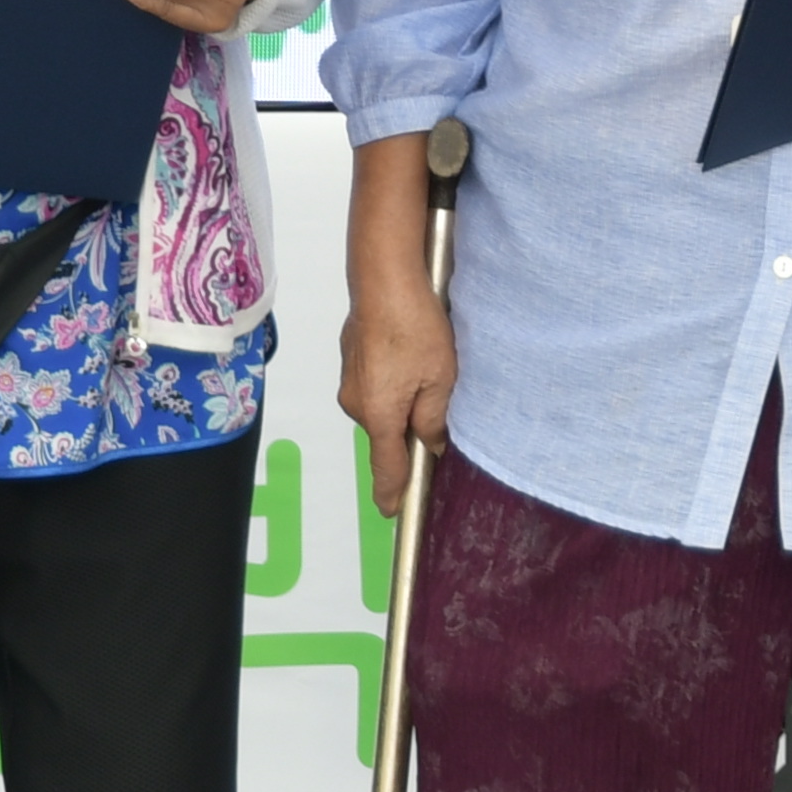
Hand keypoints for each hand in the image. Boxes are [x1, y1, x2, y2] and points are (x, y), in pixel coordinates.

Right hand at [339, 130, 457, 510]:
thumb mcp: (441, 378)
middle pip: (387, 434)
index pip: (387, 467)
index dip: (393, 492)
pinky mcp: (352, 359)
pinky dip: (394, 383)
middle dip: (409, 435)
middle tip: (438, 425)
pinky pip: (376, 385)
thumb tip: (430, 443)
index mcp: (380, 415)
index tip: (392, 512)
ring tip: (429, 377)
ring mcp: (351, 380)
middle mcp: (357, 404)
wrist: (383, 278)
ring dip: (404, 403)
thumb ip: (434, 418)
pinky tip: (412, 360)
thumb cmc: (416, 328)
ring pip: (383, 407)